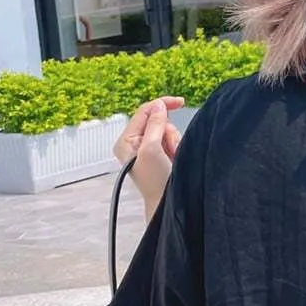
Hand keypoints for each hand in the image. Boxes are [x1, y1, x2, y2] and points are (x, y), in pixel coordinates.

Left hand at [114, 98, 184, 220]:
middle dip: (168, 131)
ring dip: (173, 140)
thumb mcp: (151, 149)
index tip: (179, 102)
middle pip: (157, 120)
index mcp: (125, 141)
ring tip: (172, 157)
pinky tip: (174, 158)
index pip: (143, 112)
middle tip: (169, 148)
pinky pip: (172, 139)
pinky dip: (177, 146)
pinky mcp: (160, 154)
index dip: (161, 104)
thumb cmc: (155, 182)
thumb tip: (159, 106)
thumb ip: (155, 125)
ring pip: (167, 129)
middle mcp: (135, 143)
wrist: (167, 203)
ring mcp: (148, 149)